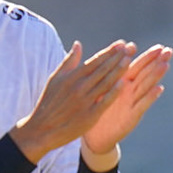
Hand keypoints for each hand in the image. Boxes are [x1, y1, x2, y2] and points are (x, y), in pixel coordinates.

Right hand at [10, 41, 132, 161]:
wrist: (42, 129)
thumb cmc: (50, 102)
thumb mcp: (56, 79)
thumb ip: (69, 62)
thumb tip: (78, 44)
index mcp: (72, 77)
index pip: (95, 61)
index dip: (109, 52)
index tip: (121, 44)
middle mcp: (79, 87)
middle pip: (102, 69)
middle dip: (117, 57)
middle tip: (130, 48)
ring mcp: (85, 101)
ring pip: (105, 82)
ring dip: (118, 70)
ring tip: (129, 59)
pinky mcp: (90, 115)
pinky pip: (104, 101)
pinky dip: (113, 92)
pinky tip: (123, 83)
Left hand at [80, 44, 171, 167]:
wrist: (95, 136)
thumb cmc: (96, 110)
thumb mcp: (98, 90)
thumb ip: (103, 73)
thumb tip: (105, 55)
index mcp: (120, 82)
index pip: (136, 66)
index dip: (146, 57)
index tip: (158, 46)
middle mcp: (130, 91)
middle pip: (145, 73)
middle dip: (157, 62)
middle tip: (169, 51)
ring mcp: (132, 102)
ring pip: (146, 86)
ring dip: (156, 75)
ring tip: (165, 64)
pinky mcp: (132, 116)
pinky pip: (142, 104)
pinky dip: (150, 96)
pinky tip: (158, 88)